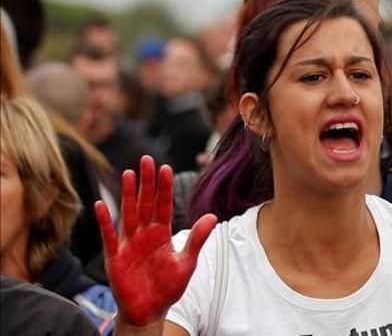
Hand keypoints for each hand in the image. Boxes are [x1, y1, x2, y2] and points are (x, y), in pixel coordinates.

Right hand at [96, 156, 215, 326]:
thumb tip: (212, 216)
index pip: (163, 205)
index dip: (164, 187)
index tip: (165, 167)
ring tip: (127, 173)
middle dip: (146, 182)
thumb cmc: (168, 287)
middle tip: (146, 159)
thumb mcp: (186, 263)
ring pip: (128, 213)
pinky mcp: (115, 257)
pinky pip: (109, 236)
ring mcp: (128, 243)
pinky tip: (101, 205)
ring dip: (127, 194)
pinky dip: (105, 221)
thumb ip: (197, 239)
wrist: (149, 310)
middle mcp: (144, 234)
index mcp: (162, 234)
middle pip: (145, 203)